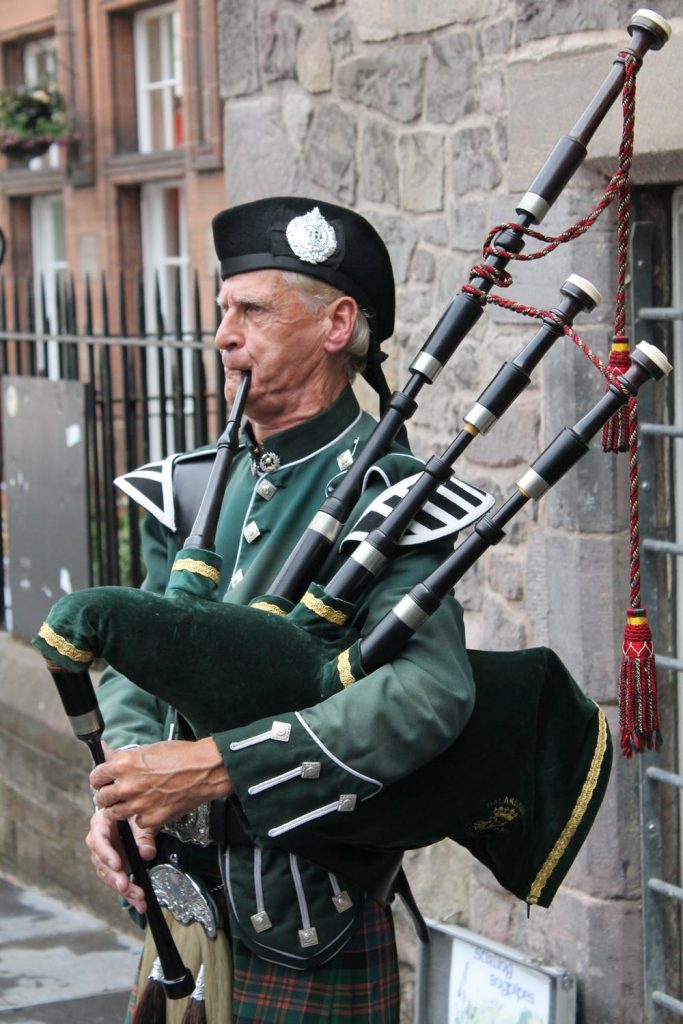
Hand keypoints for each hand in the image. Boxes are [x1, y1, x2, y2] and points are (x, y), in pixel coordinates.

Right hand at [86, 806, 155, 913]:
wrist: (133, 812)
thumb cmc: (134, 811)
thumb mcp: (141, 817)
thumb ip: (144, 834)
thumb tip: (147, 854)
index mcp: (101, 823)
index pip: (98, 839)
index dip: (106, 853)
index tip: (117, 865)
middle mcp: (98, 841)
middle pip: (101, 862)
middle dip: (114, 877)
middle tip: (125, 886)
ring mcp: (104, 855)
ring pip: (109, 875)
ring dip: (124, 889)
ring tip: (138, 899)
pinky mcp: (111, 867)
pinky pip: (117, 881)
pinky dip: (128, 893)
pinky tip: (138, 902)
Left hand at [89, 737, 232, 829]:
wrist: (205, 769)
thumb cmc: (181, 756)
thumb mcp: (148, 749)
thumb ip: (123, 756)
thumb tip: (107, 751)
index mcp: (124, 764)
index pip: (95, 777)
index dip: (99, 780)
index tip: (102, 782)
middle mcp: (127, 785)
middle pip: (102, 798)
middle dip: (106, 796)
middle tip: (114, 795)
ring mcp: (138, 804)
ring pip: (115, 814)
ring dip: (120, 809)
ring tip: (130, 803)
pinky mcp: (151, 818)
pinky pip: (136, 822)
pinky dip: (140, 817)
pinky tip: (149, 808)